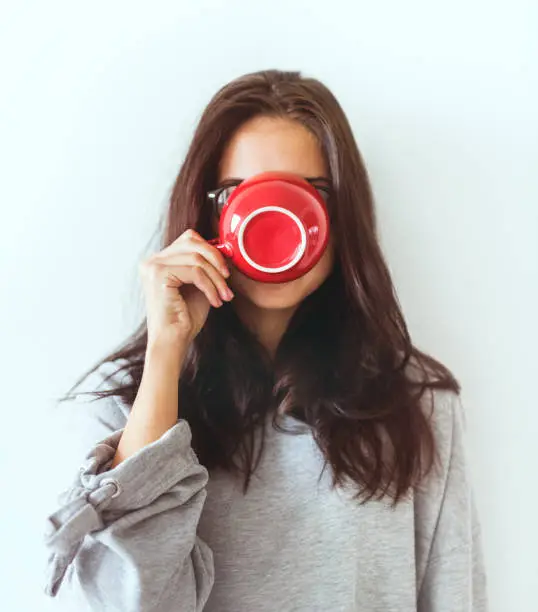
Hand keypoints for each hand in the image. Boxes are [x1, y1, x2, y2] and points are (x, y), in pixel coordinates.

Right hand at [139, 229, 233, 347]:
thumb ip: (205, 265)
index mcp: (159, 261)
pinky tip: (215, 301)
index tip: (225, 270)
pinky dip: (210, 286)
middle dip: (216, 259)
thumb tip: (225, 248)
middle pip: (192, 241)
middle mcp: (152, 261)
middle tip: (227, 280)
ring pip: (196, 258)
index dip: (211, 250)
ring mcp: (153, 266)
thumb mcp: (199, 285)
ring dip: (216, 278)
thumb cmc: (185, 318)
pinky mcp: (158, 275)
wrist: (172, 342)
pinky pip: (195, 272)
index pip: (189, 239)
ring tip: (224, 295)